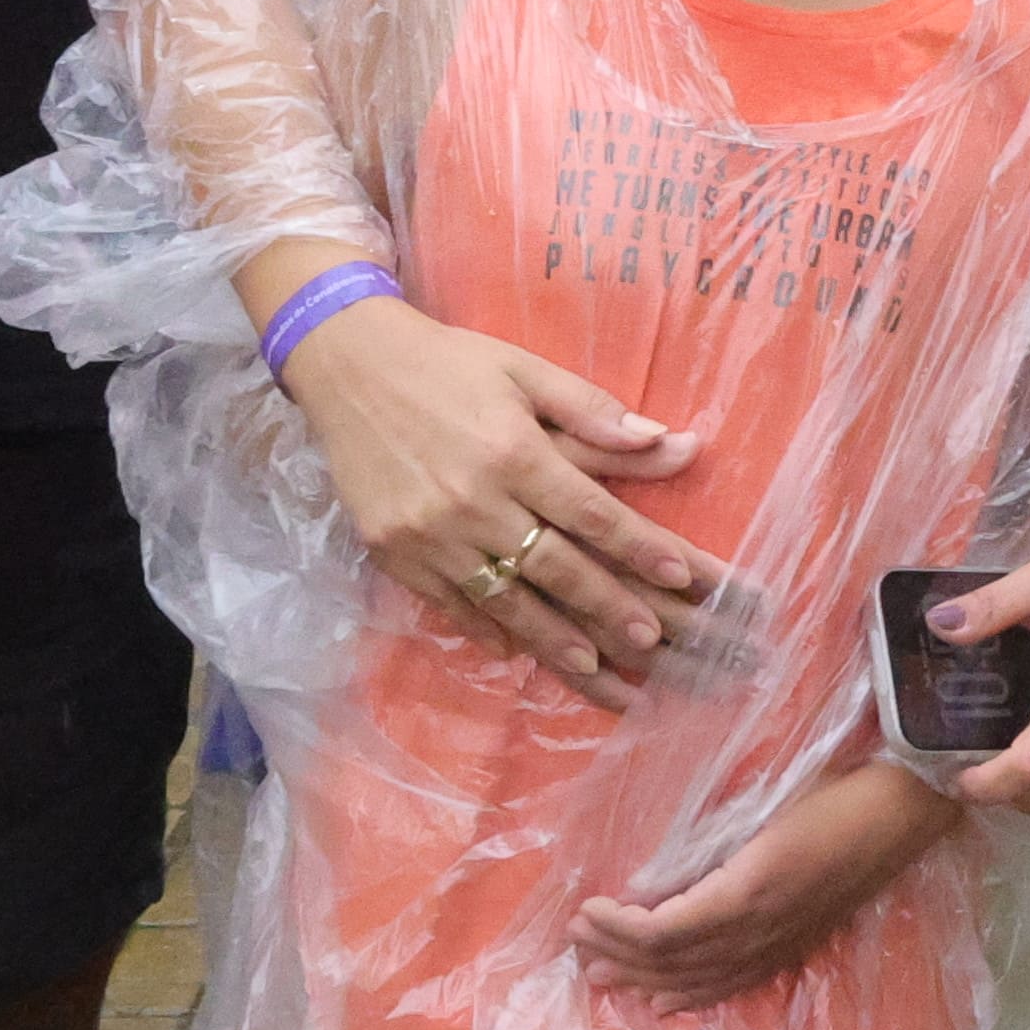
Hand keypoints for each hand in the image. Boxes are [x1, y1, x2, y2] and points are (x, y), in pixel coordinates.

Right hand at [271, 295, 708, 704]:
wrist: (348, 367)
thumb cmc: (449, 364)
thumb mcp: (525, 370)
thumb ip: (592, 411)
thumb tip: (666, 439)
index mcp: (514, 451)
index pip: (590, 512)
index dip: (639, 547)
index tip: (681, 578)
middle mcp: (473, 499)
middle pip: (553, 565)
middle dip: (606, 607)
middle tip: (650, 641)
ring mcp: (429, 533)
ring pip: (503, 597)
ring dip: (551, 636)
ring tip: (593, 666)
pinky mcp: (393, 551)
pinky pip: (447, 602)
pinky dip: (483, 628)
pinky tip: (513, 650)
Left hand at [573, 761, 958, 1010]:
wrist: (906, 806)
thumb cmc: (836, 783)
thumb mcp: (768, 798)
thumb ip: (713, 832)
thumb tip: (653, 861)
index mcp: (747, 890)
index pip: (664, 930)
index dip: (618, 929)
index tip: (585, 908)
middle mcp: (760, 929)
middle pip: (674, 960)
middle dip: (619, 955)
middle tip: (576, 945)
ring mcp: (781, 942)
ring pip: (700, 979)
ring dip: (646, 980)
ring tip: (603, 977)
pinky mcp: (796, 944)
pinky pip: (736, 984)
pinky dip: (694, 996)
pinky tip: (666, 1003)